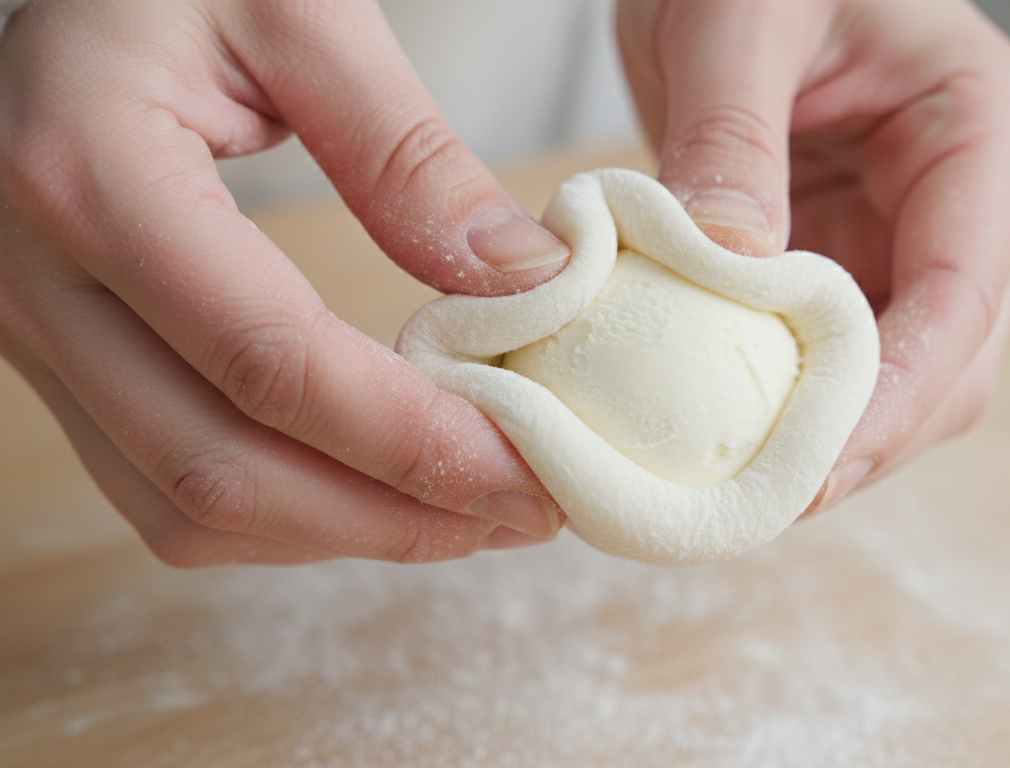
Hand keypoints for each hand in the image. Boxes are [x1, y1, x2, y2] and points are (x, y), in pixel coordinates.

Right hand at [0, 0, 572, 564]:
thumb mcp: (303, 17)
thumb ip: (407, 154)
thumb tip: (521, 284)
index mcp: (90, 173)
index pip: (270, 361)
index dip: (412, 441)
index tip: (526, 470)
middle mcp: (34, 276)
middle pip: (223, 468)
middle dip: (392, 516)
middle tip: (520, 510)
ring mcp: (31, 330)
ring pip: (186, 505)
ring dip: (343, 533)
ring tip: (469, 513)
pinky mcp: (58, 356)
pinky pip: (162, 486)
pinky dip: (283, 515)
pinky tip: (377, 489)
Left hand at [618, 0, 1009, 509]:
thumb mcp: (735, 19)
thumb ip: (732, 139)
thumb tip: (732, 270)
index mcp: (978, 128)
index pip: (964, 290)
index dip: (898, 395)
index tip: (815, 467)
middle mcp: (964, 198)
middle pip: (950, 359)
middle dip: (866, 437)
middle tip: (765, 500)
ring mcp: (908, 238)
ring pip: (901, 377)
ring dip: (828, 437)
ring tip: (741, 488)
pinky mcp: (848, 263)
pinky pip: (835, 358)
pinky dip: (788, 405)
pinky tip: (728, 435)